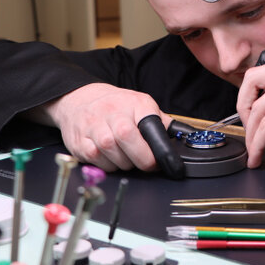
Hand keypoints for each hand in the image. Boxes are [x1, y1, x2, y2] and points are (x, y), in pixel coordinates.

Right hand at [42, 83, 169, 171]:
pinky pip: (97, 161)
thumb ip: (163, 123)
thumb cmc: (116, 106)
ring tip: (126, 156)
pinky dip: (108, 165)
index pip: (151, 125)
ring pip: (112, 153)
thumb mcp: (142, 105)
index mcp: (135, 104)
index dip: (160, 148)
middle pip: (127, 138)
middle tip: (148, 164)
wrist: (79, 99)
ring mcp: (93, 127)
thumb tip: (184, 138)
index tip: (168, 163)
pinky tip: (110, 157)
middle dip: (142, 159)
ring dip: (124, 163)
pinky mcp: (79, 142)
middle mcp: (112, 112)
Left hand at [237, 53, 264, 170]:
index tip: (250, 108)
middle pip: (252, 80)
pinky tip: (258, 153)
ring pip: (257, 109)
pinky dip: (258, 143)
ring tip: (254, 148)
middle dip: (243, 106)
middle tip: (247, 126)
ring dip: (251, 133)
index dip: (251, 90)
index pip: (264, 68)